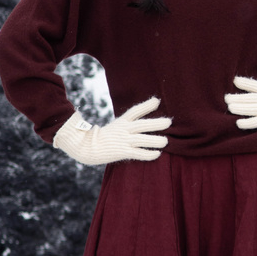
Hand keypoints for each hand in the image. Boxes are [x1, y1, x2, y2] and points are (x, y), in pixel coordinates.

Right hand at [53, 96, 171, 164]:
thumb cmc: (103, 138)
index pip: (135, 111)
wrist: (87, 147)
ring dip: (154, 140)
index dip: (146, 106)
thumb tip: (140, 123)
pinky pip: (137, 153)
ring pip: (141, 139)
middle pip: (142, 125)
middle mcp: (123, 130)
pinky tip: (157, 154)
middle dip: (156, 123)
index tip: (157, 101)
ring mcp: (123, 141)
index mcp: (121, 122)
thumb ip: (127, 124)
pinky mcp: (122, 152)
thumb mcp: (115, 127)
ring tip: (166, 141)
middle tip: (169, 122)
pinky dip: (148, 154)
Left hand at [225, 76, 256, 136]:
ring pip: (253, 107)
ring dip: (240, 107)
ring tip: (229, 107)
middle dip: (238, 97)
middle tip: (225, 97)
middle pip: (252, 97)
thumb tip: (255, 98)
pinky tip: (238, 123)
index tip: (235, 80)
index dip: (246, 82)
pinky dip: (248, 122)